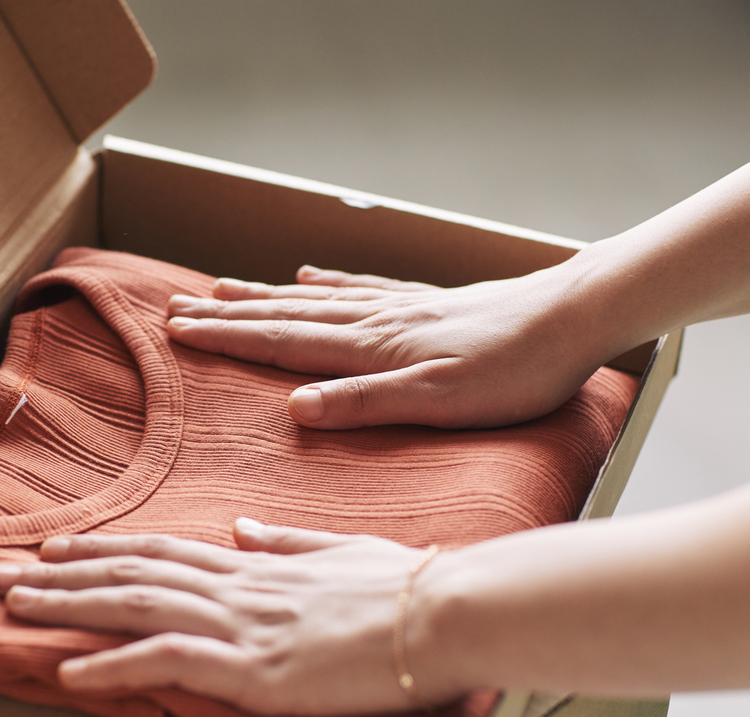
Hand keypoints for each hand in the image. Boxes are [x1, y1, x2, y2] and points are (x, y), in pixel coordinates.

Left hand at [0, 519, 452, 716]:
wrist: (446, 611)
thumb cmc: (405, 587)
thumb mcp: (339, 552)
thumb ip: (285, 542)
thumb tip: (243, 530)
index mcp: (255, 564)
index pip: (161, 550)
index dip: (102, 549)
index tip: (57, 547)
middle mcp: (236, 586)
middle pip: (130, 573)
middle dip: (60, 575)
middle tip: (0, 575)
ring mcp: (240, 625)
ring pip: (133, 605)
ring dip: (66, 606)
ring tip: (11, 606)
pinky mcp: (253, 667)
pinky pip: (166, 660)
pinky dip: (111, 664)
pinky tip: (68, 669)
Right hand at [166, 264, 609, 428]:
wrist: (572, 318)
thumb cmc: (512, 372)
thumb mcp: (437, 402)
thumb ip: (364, 404)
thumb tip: (293, 408)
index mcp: (370, 350)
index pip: (282, 343)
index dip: (228, 338)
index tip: (178, 331)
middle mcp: (374, 321)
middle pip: (286, 316)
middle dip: (228, 315)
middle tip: (177, 308)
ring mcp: (398, 307)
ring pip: (314, 299)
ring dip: (263, 296)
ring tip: (221, 287)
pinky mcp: (425, 303)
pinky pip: (359, 288)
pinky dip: (326, 282)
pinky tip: (309, 274)